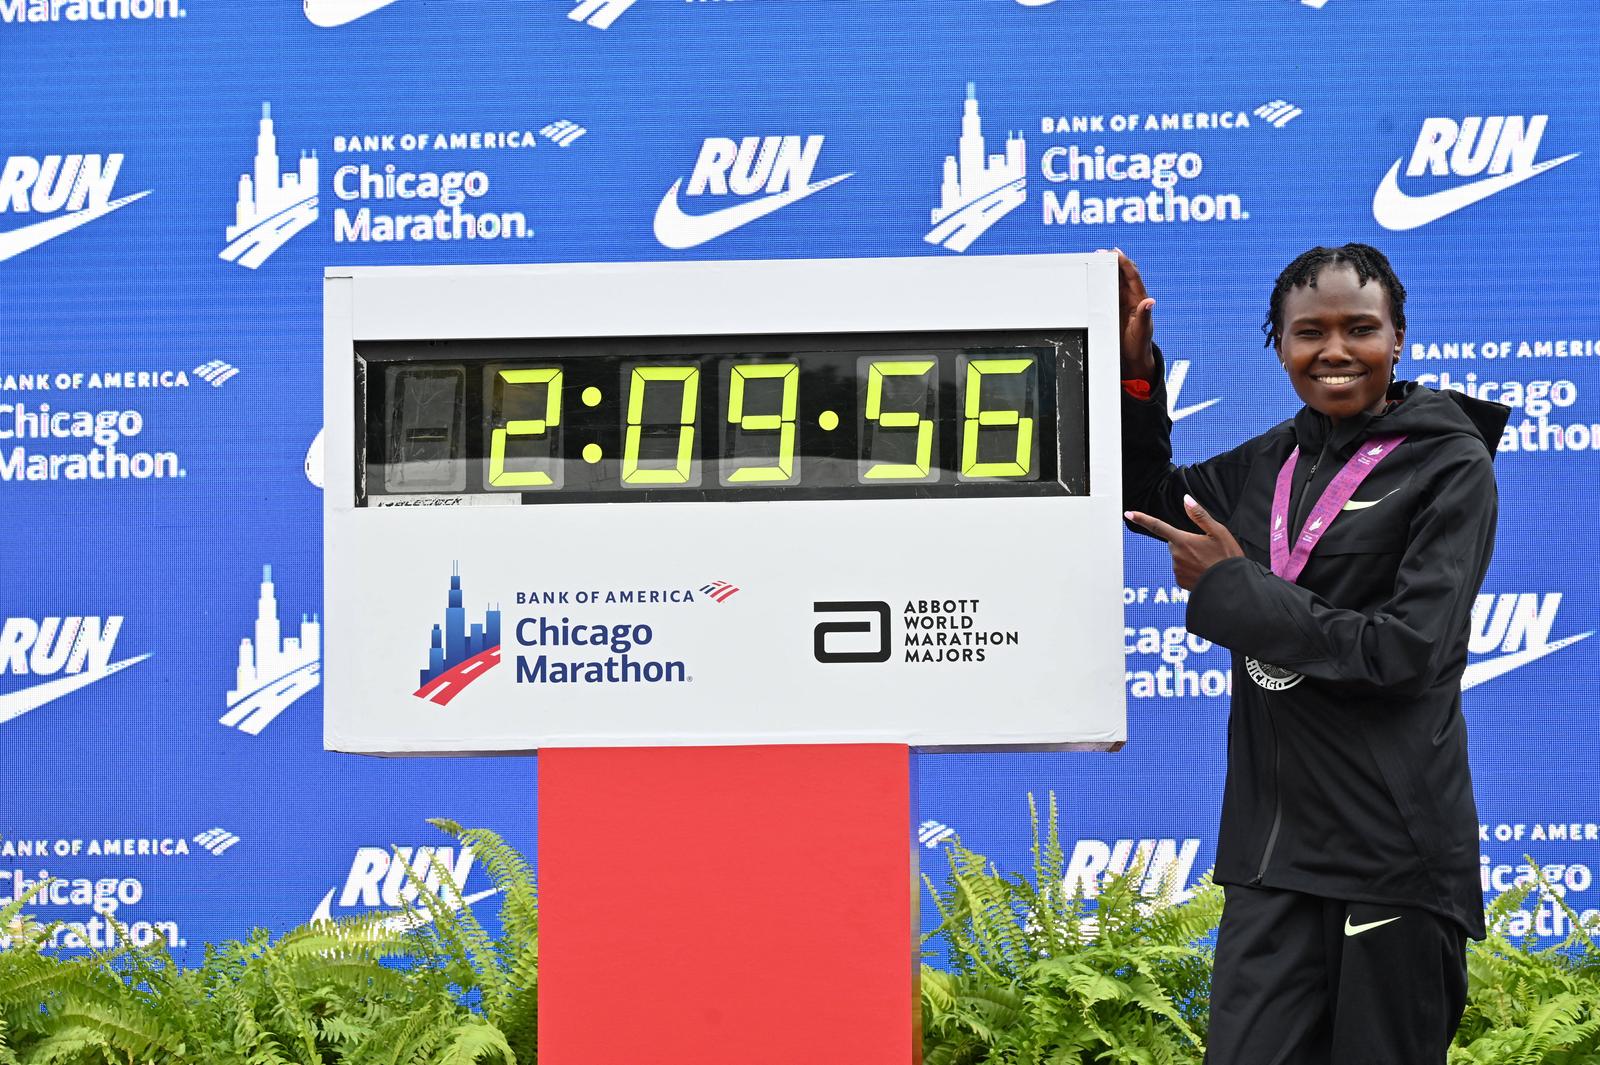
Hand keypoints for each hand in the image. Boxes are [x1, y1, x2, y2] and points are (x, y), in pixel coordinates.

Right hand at [1106, 248, 1154, 381]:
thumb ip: (1145, 316)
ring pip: (1115, 280)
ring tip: (1096, 257)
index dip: (1125, 264)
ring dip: (1107, 268)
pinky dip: (1102, 280)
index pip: (1133, 277)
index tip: (1116, 253)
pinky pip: (1107, 289)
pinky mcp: (1113, 307)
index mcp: (1139, 300)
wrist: (1132, 357)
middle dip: (1114, 261)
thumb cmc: (1139, 345)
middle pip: (1123, 274)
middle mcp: (1131, 298)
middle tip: (1102, 252)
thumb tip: (1150, 301)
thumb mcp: (1142, 332)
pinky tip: (1094, 273)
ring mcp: (1122, 301)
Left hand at [1125, 495, 1243, 590]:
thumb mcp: (1218, 532)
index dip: (1142, 518)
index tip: (1128, 513)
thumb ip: (1199, 515)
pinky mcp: (1180, 582)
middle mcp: (1176, 556)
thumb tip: (1186, 500)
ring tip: (1208, 562)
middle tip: (1206, 548)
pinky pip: (1182, 570)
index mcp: (1182, 541)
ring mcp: (1177, 570)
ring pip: (1178, 557)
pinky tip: (1204, 571)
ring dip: (1189, 557)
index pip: (1157, 526)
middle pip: (1174, 543)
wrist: (1232, 586)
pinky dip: (1191, 569)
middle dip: (1185, 542)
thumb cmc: (1227, 558)